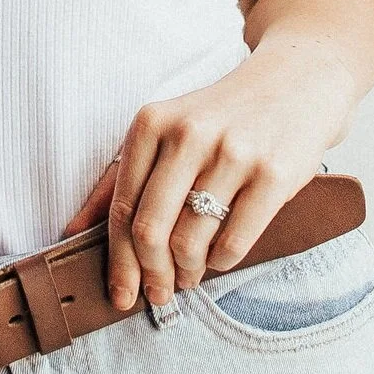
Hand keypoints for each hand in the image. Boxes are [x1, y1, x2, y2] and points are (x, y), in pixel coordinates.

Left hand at [62, 35, 358, 313]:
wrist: (299, 80)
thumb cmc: (224, 115)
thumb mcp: (167, 129)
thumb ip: (120, 176)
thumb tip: (73, 229)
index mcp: (153, 122)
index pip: (122, 207)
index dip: (118, 261)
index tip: (120, 293)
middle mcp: (189, 134)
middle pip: (150, 230)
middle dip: (150, 275)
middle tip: (159, 293)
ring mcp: (234, 153)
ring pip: (189, 241)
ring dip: (187, 272)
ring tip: (191, 273)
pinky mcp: (273, 174)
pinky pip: (233, 242)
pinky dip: (221, 262)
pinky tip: (220, 256)